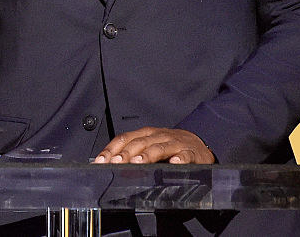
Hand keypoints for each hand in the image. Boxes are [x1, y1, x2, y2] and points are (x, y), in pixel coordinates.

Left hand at [92, 126, 214, 164]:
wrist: (198, 144)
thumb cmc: (170, 146)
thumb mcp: (149, 146)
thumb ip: (132, 153)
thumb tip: (111, 165)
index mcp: (145, 134)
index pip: (124, 139)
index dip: (111, 149)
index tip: (101, 161)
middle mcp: (158, 136)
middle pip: (139, 143)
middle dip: (126, 154)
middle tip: (116, 163)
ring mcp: (174, 143)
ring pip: (159, 148)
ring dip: (148, 155)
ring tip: (139, 162)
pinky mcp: (190, 152)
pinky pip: (185, 155)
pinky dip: (180, 158)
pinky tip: (175, 163)